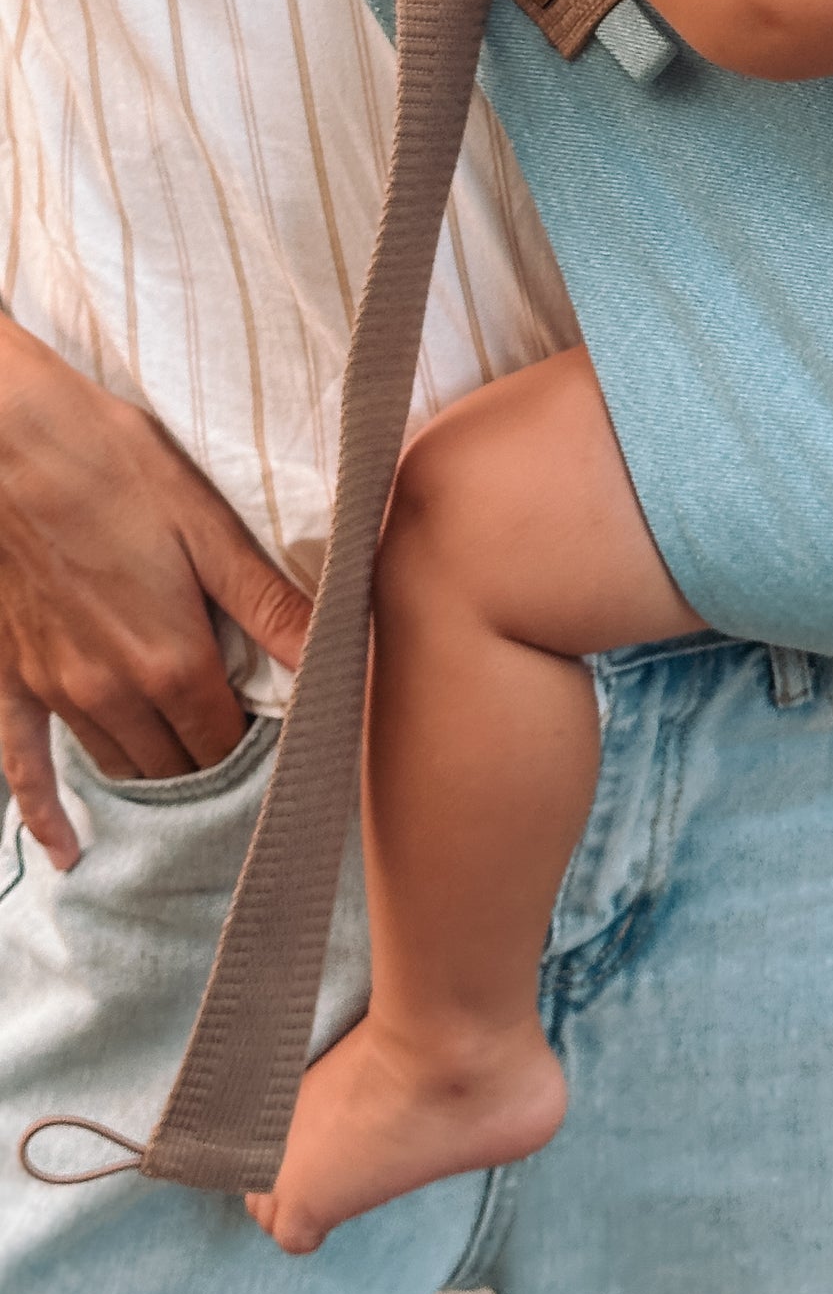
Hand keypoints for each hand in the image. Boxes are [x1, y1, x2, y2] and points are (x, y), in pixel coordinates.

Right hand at [0, 320, 310, 868]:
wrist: (6, 441)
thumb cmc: (115, 466)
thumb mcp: (208, 525)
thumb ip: (270, 603)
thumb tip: (338, 656)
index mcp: (170, 660)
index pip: (229, 743)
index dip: (263, 749)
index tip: (289, 744)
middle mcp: (111, 692)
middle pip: (178, 765)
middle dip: (214, 762)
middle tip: (248, 753)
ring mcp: (56, 690)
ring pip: (120, 765)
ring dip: (157, 773)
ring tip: (192, 775)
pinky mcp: (11, 676)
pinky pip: (23, 766)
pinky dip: (46, 814)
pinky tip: (67, 851)